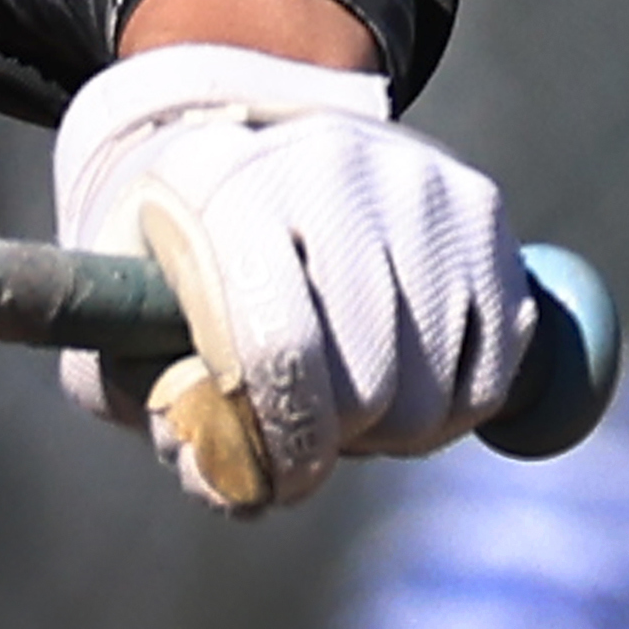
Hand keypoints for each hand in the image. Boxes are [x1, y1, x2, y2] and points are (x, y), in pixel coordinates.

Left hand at [51, 43, 530, 512]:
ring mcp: (415, 183)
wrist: (253, 143)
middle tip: (313, 433)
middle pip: (371, 383)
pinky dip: (455, 405)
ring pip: (438, 390)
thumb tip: (225, 485)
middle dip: (341, 441)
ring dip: (397, 432)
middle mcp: (327, 170)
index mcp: (222, 192)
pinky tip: (407, 381)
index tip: (283, 481)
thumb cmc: (183, 253)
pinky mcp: (480, 206)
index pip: (278, 350)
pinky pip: (497, 364)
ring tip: (351, 401)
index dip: (285, 446)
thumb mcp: (131, 309)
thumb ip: (153, 403)